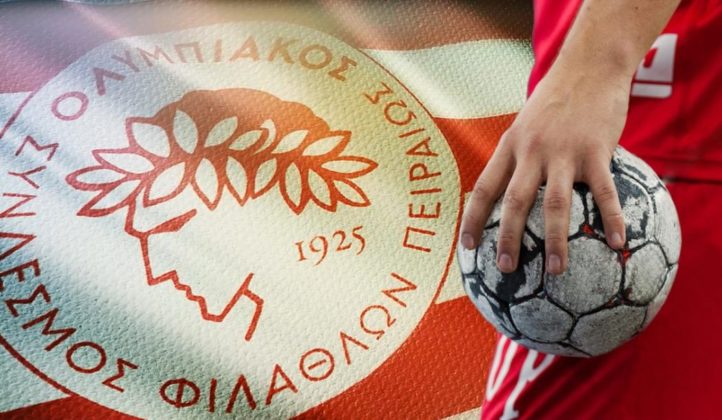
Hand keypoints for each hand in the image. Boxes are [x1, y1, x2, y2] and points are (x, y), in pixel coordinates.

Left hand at [459, 65, 629, 274]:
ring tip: (555, 270)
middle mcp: (532, 152)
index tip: (466, 247)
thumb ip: (517, 156)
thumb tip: (505, 191)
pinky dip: (610, 220)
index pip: (483, 188)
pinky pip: (604, 193)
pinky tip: (617, 243)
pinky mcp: (596, 151)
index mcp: (510, 147)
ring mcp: (564, 152)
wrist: (589, 66)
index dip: (472, 219)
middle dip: (508, 238)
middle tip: (506, 269)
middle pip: (514, 202)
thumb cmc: (555, 100)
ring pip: (555, 204)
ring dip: (554, 240)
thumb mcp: (524, 124)